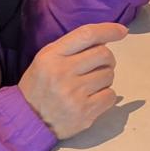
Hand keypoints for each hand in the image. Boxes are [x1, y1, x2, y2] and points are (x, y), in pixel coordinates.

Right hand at [19, 23, 128, 139]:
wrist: (27, 120)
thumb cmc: (40, 86)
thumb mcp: (46, 59)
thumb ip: (71, 48)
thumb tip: (105, 39)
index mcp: (51, 56)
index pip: (87, 35)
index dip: (108, 30)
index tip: (122, 31)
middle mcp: (62, 72)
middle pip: (104, 54)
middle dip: (107, 59)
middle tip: (99, 67)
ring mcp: (74, 93)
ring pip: (109, 75)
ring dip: (105, 79)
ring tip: (89, 86)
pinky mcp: (84, 112)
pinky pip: (111, 96)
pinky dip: (106, 96)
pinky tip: (92, 99)